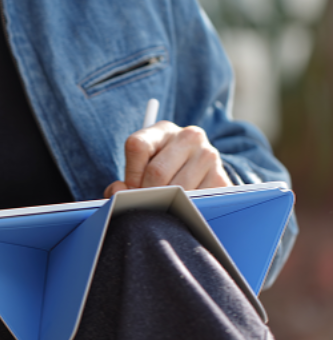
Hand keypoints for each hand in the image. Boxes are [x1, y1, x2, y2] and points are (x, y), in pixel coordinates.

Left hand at [103, 121, 231, 197]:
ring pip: (177, 188)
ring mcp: (208, 156)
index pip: (137, 146)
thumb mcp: (141, 169)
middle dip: (146, 193)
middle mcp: (189, 136)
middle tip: (146, 203)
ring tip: (163, 206)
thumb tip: (117, 192)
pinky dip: (185, 209)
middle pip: (156, 171)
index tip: (130, 188)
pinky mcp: (222, 178)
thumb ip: (123, 182)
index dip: (130, 173)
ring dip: (166, 203)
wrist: (200, 176)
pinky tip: (182, 207)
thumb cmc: (161, 173)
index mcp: (162, 130)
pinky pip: (197, 200)